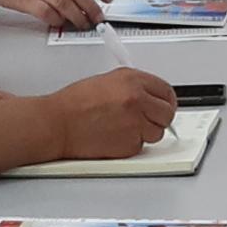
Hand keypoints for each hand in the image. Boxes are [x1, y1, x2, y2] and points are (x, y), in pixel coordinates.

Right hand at [42, 66, 182, 161]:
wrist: (58, 123)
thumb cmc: (74, 104)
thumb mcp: (107, 81)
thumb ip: (133, 87)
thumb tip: (150, 96)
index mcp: (132, 80)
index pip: (166, 90)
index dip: (165, 100)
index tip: (163, 105)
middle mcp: (137, 99)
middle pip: (168, 113)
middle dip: (160, 118)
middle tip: (148, 120)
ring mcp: (135, 122)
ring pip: (157, 132)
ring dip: (146, 132)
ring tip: (124, 128)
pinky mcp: (130, 144)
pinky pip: (141, 146)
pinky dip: (131, 144)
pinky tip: (115, 136)